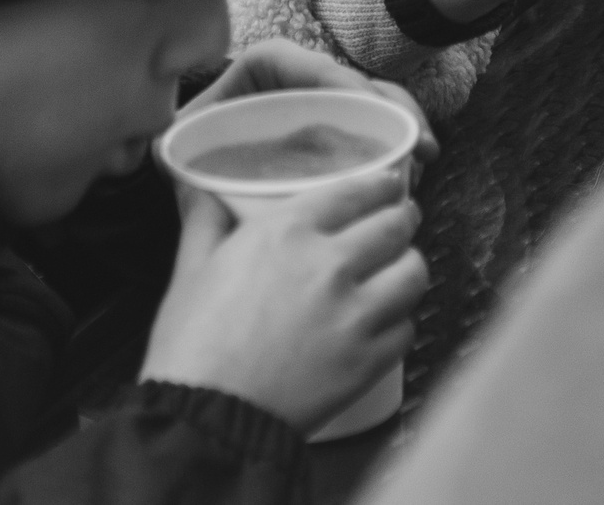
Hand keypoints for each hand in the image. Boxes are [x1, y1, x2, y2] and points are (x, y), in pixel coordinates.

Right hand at [141, 169, 427, 431]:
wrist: (208, 418)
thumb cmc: (193, 348)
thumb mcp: (190, 272)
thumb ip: (204, 222)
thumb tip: (197, 191)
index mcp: (286, 233)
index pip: (356, 191)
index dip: (380, 185)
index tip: (388, 186)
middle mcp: (330, 265)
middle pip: (395, 226)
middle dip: (403, 219)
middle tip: (401, 223)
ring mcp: (355, 314)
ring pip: (413, 273)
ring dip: (408, 266)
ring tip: (399, 269)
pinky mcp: (369, 360)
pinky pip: (407, 328)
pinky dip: (400, 321)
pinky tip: (385, 322)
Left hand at [188, 38, 435, 164]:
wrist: (201, 165)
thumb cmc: (190, 149)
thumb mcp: (178, 143)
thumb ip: (172, 147)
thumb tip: (165, 152)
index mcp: (260, 71)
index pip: (302, 63)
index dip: (337, 78)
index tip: (363, 102)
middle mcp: (300, 83)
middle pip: (351, 82)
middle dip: (390, 106)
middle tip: (418, 141)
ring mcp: (325, 107)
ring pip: (373, 103)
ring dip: (403, 126)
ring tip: (423, 157)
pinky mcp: (342, 131)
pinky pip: (378, 128)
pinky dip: (398, 145)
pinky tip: (413, 169)